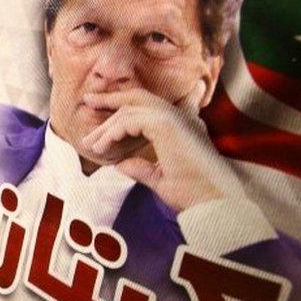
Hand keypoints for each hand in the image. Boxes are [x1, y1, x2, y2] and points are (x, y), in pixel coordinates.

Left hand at [81, 83, 240, 212]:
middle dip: (111, 99)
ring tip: (91, 144)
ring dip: (107, 126)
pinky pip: (129, 120)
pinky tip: (102, 147)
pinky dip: (113, 132)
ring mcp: (175, 118)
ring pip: (130, 109)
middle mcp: (181, 117)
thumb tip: (120, 164)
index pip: (150, 107)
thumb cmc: (194, 195)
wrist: (213, 202)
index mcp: (183, 127)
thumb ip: (142, 168)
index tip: (102, 106)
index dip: (125, 105)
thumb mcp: (162, 180)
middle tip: (87, 101)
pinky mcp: (167, 124)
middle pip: (138, 98)